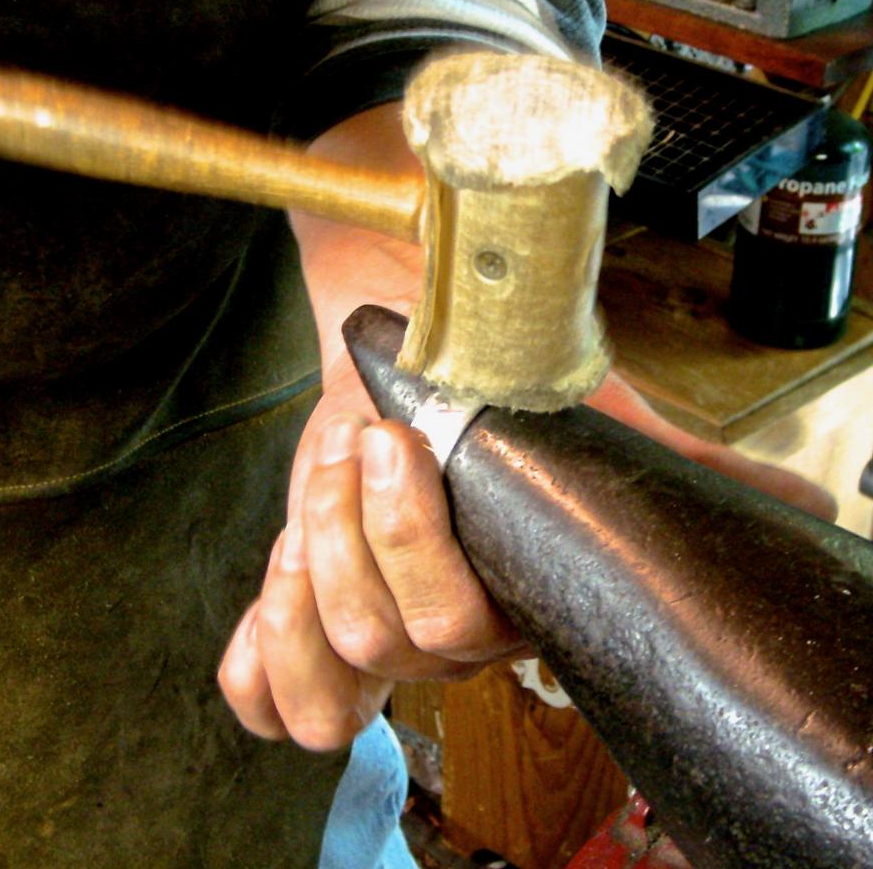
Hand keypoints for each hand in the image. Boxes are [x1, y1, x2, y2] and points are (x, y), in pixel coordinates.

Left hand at [219, 103, 836, 751]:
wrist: (410, 359)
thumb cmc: (493, 391)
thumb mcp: (583, 423)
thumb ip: (678, 471)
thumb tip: (799, 500)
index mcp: (502, 606)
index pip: (453, 632)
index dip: (408, 545)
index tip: (402, 435)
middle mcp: (435, 641)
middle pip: (383, 642)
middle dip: (358, 527)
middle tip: (365, 436)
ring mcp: (364, 636)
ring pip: (324, 684)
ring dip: (306, 571)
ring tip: (325, 479)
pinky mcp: (299, 621)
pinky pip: (263, 698)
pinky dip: (258, 654)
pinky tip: (281, 578)